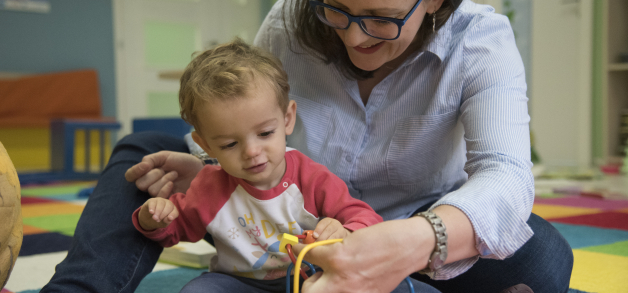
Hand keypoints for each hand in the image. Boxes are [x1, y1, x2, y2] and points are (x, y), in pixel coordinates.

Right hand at [125, 151, 203, 197]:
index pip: (131, 175)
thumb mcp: (165, 156)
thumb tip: (141, 167)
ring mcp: (158, 193)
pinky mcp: (166, 201)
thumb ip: (150, 159)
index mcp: (148, 171)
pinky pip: (158, 197)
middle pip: (140, 184)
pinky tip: (173, 184)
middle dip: (153, 175)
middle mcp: (151, 183)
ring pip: (150, 190)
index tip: (146, 166)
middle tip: (166, 170)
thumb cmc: (183, 162)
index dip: (135, 171)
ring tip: (174, 175)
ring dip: (164, 180)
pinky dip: (165, 188)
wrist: (198, 170)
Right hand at [138, 197, 178, 230]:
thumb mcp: (163, 223)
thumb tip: (169, 218)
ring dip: (158, 211)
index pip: (175, 211)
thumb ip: (167, 221)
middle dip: (164, 214)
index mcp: (172, 209)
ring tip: (154, 218)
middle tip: (157, 220)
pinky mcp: (151, 200)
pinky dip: (152, 207)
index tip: (169, 218)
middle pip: (169, 206)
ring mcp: (159, 200)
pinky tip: (151, 212)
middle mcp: (167, 203)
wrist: (147, 220)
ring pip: (161, 203)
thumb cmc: (158, 221)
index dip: (173, 215)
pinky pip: (153, 202)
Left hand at [294, 218, 434, 292]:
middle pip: (309, 291)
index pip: (307, 257)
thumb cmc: (380, 238)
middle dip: (310, 283)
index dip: (300, 251)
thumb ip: (328, 250)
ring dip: (323, 290)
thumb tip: (312, 254)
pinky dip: (342, 290)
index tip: (297, 249)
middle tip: (318, 274)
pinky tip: (352, 282)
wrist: (408, 248)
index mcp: (337, 259)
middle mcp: (342, 282)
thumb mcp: (349, 238)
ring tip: (334, 279)